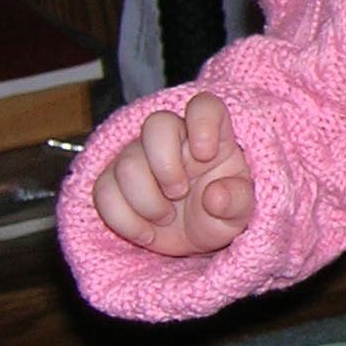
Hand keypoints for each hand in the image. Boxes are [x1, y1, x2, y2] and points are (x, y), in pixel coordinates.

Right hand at [91, 92, 253, 257]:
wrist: (194, 239)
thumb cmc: (221, 212)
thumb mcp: (242, 212)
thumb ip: (237, 201)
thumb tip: (216, 195)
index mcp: (213, 135)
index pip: (204, 106)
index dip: (202, 122)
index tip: (205, 155)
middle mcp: (174, 139)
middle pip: (156, 124)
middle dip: (166, 166)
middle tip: (179, 194)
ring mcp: (140, 156)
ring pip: (127, 164)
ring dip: (147, 202)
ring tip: (166, 218)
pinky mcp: (113, 181)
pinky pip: (103, 191)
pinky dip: (124, 219)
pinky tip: (145, 233)